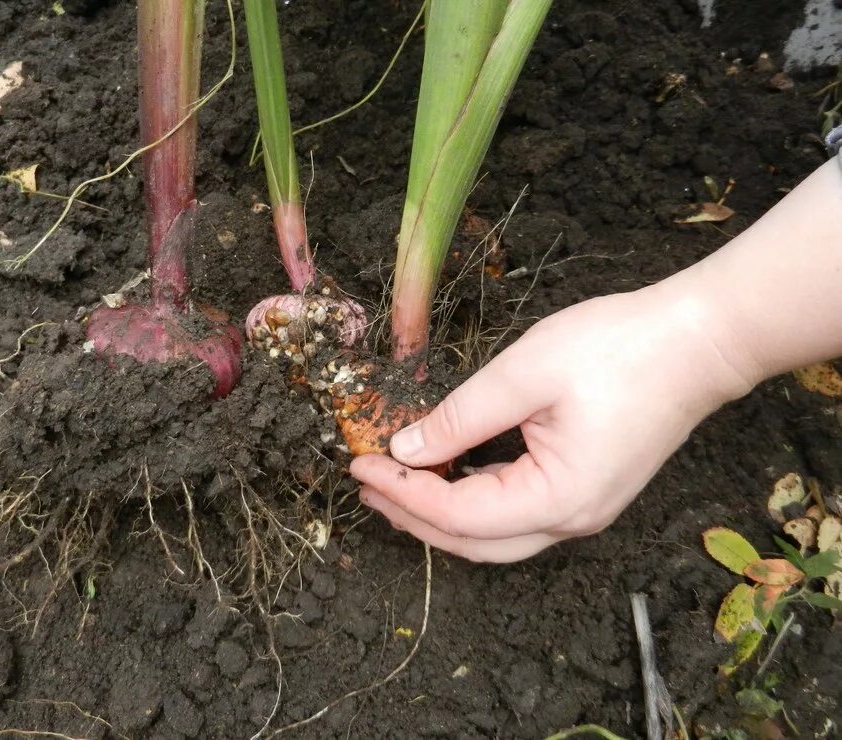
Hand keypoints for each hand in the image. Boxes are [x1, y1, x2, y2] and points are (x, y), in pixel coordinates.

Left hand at [350, 277, 757, 561]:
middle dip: (413, 517)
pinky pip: (516, 513)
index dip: (403, 492)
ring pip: (495, 534)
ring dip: (440, 514)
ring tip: (394, 485)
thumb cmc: (621, 349)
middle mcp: (572, 518)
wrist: (700, 341)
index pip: (458, 514)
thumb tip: (406, 450)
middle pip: (474, 541)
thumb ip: (460, 416)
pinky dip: (473, 500)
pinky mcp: (586, 490)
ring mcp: (583, 509)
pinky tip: (447, 474)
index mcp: (558, 498)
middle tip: (366, 486)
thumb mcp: (525, 373)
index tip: (359, 464)